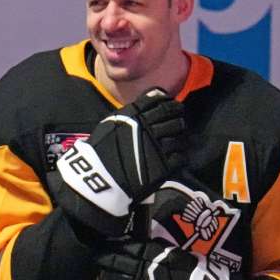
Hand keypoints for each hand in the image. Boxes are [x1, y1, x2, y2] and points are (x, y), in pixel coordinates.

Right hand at [48, 88, 185, 237]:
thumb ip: (130, 112)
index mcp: (134, 115)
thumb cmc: (101, 150)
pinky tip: (175, 156)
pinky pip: (180, 156)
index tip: (171, 104)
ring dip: (180, 136)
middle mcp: (147, 127)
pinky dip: (179, 154)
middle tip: (178, 120)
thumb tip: (149, 100)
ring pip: (179, 135)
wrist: (98, 178)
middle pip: (172, 114)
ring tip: (177, 139)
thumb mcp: (111, 124)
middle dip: (177, 115)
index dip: (168, 102)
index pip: (159, 101)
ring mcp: (157, 146)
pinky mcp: (163, 166)